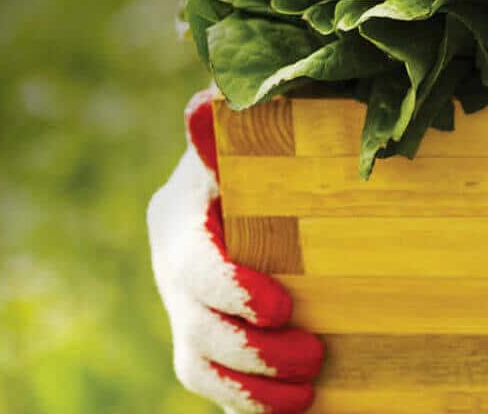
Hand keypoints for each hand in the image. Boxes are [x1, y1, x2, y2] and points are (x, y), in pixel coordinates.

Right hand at [148, 90, 323, 412]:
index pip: (194, 259)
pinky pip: (209, 384)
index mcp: (184, 210)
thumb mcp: (258, 141)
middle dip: (252, 348)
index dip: (231, 288)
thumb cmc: (273, 155)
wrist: (272, 192)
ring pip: (197, 361)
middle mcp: (173, 263)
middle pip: (195, 321)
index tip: (281, 307)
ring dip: (252, 386)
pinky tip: (294, 407)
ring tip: (308, 391)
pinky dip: (249, 403)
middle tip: (314, 355)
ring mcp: (183, 307)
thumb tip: (201, 103)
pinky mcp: (200, 344)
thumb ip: (236, 130)